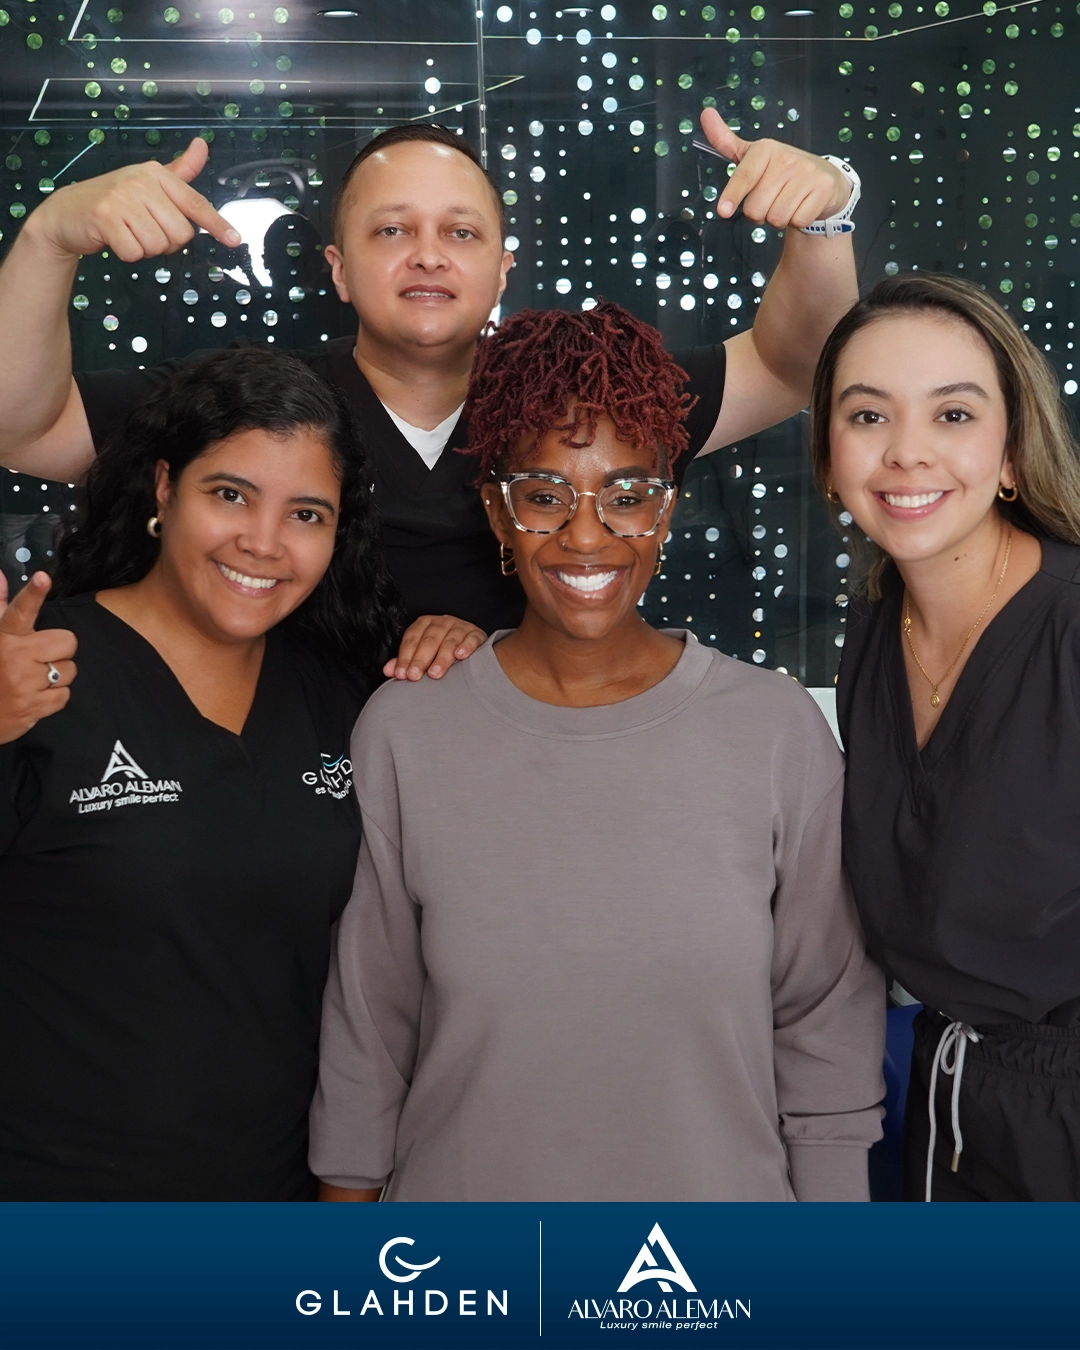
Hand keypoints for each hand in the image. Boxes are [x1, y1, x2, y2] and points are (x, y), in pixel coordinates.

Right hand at [0, 572, 77, 743]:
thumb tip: (0, 575)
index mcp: (4, 637)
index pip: (20, 611)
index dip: (33, 594)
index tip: (43, 578)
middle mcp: (14, 657)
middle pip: (67, 641)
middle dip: (59, 650)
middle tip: (39, 657)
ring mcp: (23, 684)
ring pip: (69, 670)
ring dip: (57, 675)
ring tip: (34, 678)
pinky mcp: (33, 707)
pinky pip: (65, 695)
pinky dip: (54, 696)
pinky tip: (36, 695)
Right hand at [26, 136, 240, 262]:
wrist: (67, 212)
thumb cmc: (115, 200)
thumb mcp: (148, 183)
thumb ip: (179, 171)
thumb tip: (203, 145)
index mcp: (157, 174)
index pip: (195, 203)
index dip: (217, 224)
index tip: (235, 240)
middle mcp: (141, 182)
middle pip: (181, 234)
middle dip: (166, 242)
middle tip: (143, 229)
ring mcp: (122, 198)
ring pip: (159, 246)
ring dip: (145, 249)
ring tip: (128, 232)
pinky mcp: (105, 218)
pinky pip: (135, 253)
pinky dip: (127, 254)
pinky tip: (115, 239)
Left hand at [382, 615, 486, 681]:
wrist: (468, 642)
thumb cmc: (440, 649)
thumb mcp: (421, 653)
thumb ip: (406, 661)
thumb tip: (388, 670)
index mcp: (425, 624)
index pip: (412, 639)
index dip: (405, 657)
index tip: (402, 674)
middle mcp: (442, 622)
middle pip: (429, 640)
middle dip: (421, 659)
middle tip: (415, 676)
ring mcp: (460, 626)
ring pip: (449, 641)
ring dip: (441, 658)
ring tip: (435, 673)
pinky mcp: (476, 634)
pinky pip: (471, 639)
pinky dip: (466, 647)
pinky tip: (460, 656)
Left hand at [699, 108, 850, 229]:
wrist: (824, 178)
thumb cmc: (782, 170)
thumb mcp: (753, 155)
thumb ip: (725, 141)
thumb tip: (705, 114)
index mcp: (765, 149)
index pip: (745, 176)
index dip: (733, 195)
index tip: (723, 211)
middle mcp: (786, 158)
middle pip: (756, 208)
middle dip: (759, 214)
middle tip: (771, 200)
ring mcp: (806, 172)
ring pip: (776, 218)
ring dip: (778, 219)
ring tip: (787, 202)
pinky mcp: (822, 188)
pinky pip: (797, 221)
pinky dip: (797, 221)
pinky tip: (801, 206)